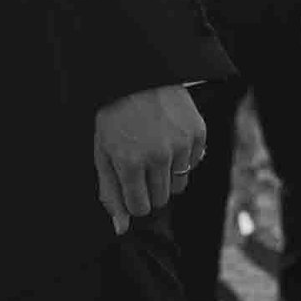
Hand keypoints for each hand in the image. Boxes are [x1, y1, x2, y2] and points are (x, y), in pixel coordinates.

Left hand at [92, 84, 205, 232]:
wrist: (138, 72)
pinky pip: (194, 164)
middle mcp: (158, 156)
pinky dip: (183, 158)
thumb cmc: (114, 115)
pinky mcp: (198, 133)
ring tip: (154, 150)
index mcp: (130, 162)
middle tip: (140, 164)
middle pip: (161, 200)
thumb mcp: (102, 151)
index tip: (130, 184)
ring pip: (179, 185)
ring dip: (166, 175)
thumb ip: (110, 192)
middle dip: (149, 189)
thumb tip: (120, 228)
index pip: (139, 207)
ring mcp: (181, 144)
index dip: (133, 199)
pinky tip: (168, 138)